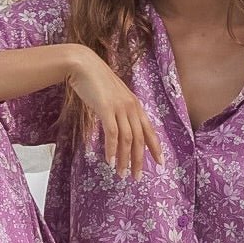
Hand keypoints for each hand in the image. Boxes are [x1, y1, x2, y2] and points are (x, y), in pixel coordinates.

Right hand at [66, 49, 163, 179]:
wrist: (83, 65)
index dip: (156, 148)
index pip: (149, 130)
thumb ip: (119, 111)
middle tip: (136, 177)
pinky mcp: (106, 108)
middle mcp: (131, 107)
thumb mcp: (113, 97)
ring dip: (125, 159)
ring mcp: (120, 107)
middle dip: (139, 160)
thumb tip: (118, 128)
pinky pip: (112, 133)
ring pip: (127, 139)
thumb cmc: (96, 81)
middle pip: (140, 139)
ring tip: (121, 174)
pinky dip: (112, 149)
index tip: (160, 163)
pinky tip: (110, 161)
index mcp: (135, 105)